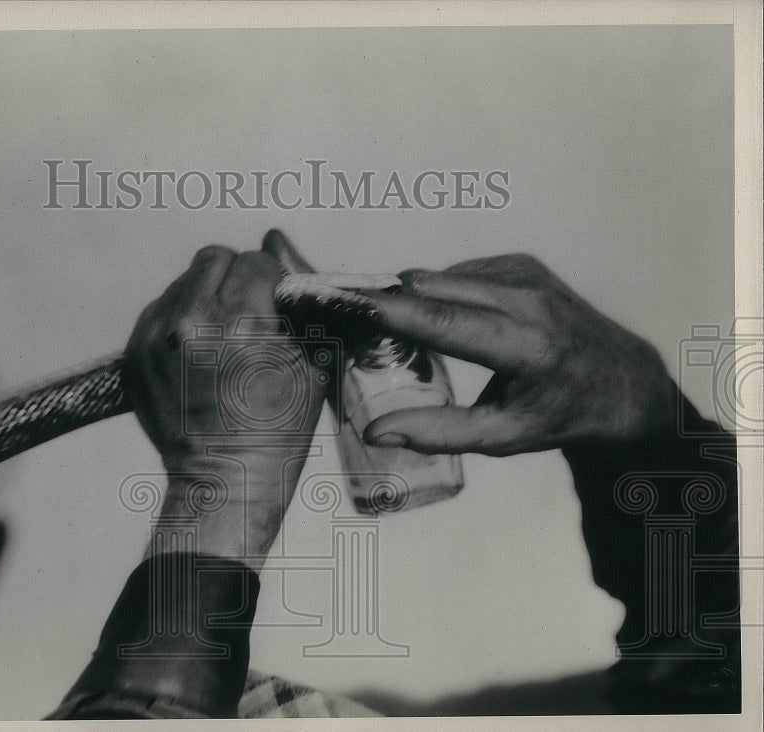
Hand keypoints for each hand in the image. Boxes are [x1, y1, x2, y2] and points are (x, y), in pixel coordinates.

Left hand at [124, 230, 326, 567]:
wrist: (224, 482)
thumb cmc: (276, 431)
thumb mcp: (311, 366)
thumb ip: (301, 305)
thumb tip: (285, 253)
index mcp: (240, 322)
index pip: (255, 261)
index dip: (272, 280)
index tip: (275, 303)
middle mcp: (191, 322)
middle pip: (213, 259)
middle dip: (235, 278)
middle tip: (247, 313)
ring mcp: (156, 338)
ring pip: (182, 283)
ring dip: (205, 299)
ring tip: (221, 341)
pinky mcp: (134, 354)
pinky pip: (159, 312)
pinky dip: (180, 324)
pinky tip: (198, 356)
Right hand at [362, 254, 676, 455]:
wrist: (619, 378)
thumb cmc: (558, 413)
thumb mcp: (504, 437)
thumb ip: (438, 434)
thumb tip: (375, 432)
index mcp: (526, 345)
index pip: (442, 321)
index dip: (388, 310)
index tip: (345, 303)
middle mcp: (527, 299)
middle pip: (430, 287)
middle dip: (386, 301)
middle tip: (354, 327)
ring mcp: (525, 273)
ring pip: (438, 277)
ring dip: (411, 300)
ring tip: (402, 335)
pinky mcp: (521, 262)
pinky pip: (456, 273)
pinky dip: (438, 295)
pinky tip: (445, 322)